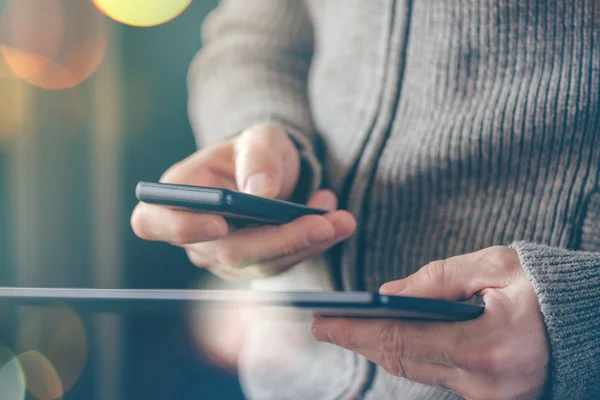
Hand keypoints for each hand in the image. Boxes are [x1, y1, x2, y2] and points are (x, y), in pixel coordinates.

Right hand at [131, 124, 355, 279]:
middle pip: (225, 252)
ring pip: (261, 264)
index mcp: (178, 194)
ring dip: (306, 245)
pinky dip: (311, 246)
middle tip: (324, 223)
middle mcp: (193, 233)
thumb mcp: (260, 138)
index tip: (220, 223)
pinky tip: (335, 222)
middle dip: (279, 240)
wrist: (271, 172)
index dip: (182, 228)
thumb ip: (258, 157)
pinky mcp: (251, 266)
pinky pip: (281, 265)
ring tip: (342, 219)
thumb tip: (261, 192)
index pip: (154, 222)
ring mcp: (221, 256)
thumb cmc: (255, 151)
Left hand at [311, 246, 549, 399]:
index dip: (357, 332)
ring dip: (379, 350)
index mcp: (488, 347)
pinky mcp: (491, 399)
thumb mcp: (495, 266)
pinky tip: (387, 341)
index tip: (323, 321)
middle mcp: (486, 384)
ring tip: (346, 330)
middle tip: (323, 325)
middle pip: (403, 362)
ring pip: (417, 372)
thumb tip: (387, 295)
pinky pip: (436, 376)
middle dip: (359, 342)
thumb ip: (438, 280)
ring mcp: (489, 398)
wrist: (590, 322)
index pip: (403, 341)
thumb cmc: (548, 287)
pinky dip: (408, 357)